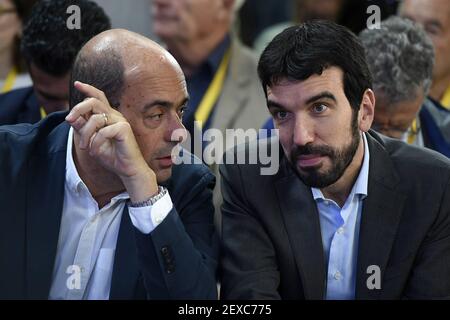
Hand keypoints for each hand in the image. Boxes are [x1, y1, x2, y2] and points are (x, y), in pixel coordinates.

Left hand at [66, 81, 157, 201]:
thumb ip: (83, 128)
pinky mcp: (124, 129)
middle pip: (92, 102)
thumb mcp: (91, 141)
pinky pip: (103, 132)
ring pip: (95, 118)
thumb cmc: (112, 156)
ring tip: (85, 147)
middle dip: (77, 109)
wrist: (127, 169)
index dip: (87, 89)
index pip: (98, 97)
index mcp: (108, 116)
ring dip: (85, 134)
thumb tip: (71, 117)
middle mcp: (115, 115)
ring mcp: (120, 121)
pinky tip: (95, 151)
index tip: (76, 84)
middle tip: (69, 120)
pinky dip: (96, 143)